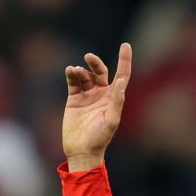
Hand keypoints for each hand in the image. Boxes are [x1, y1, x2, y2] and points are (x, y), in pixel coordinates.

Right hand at [63, 43, 131, 169]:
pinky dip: (71, 74)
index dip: (124, 60)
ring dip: (81, 70)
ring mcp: (87, 95)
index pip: (121, 74)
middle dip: (95, 62)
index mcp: (113, 97)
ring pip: (85, 75)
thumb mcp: (111, 120)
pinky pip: (73, 82)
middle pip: (100, 71)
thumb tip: (122, 80)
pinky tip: (70, 71)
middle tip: (89, 57)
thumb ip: (116, 100)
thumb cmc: (99, 138)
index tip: (125, 45)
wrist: (81, 150)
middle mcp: (101, 93)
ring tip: (75, 71)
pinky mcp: (73, 98)